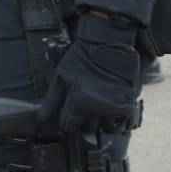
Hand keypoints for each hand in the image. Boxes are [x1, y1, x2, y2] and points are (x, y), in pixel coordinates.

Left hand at [40, 17, 140, 132]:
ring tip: (98, 109)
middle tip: (84, 109)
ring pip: (106, 130)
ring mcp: (114, 107)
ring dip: (102, 123)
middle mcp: (97, 107)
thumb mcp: (61, 75)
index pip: (68, 126)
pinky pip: (126, 125)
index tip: (68, 114)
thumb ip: (51, 100)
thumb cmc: (80, 57)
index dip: (66, 121)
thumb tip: (40, 120)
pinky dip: (120, 122)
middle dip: (84, 122)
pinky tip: (113, 111)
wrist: (107, 42)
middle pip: (87, 130)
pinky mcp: (130, 103)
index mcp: (78, 101)